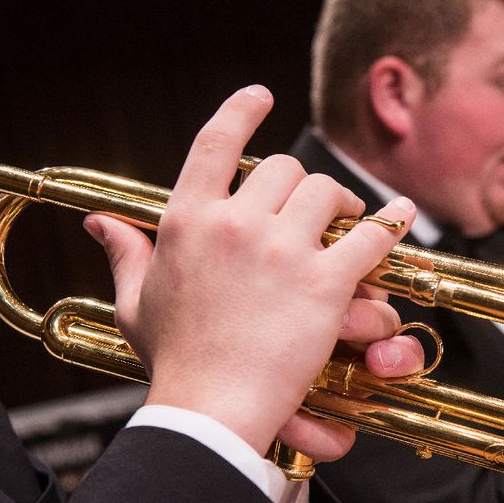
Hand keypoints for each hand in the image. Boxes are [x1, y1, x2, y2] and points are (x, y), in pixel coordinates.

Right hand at [84, 85, 421, 458]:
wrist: (210, 407)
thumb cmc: (175, 361)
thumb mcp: (137, 303)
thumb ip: (127, 254)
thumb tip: (100, 223)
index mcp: (188, 221)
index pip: (215, 144)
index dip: (240, 111)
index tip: (260, 95)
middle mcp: (235, 224)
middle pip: (283, 168)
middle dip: (303, 181)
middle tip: (318, 201)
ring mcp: (282, 251)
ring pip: (326, 193)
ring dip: (343, 203)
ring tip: (351, 218)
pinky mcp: (325, 283)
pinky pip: (370, 237)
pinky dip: (392, 223)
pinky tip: (404, 215)